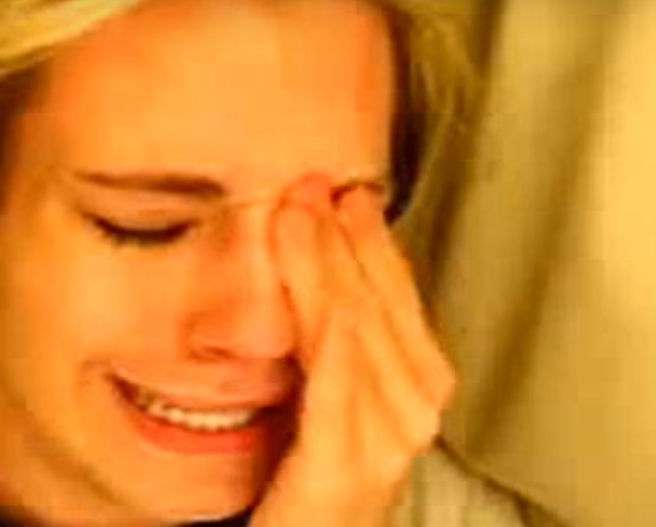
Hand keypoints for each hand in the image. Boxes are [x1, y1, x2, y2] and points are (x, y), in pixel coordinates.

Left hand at [249, 176, 455, 526]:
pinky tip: (310, 284)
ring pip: (355, 330)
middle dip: (343, 239)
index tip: (340, 192)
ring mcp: (386, 440)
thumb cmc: (311, 480)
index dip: (368, 241)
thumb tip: (315, 275)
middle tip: (311, 183)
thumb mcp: (331, 399)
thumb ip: (335, 349)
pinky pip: (336, 381)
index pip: (396, 299)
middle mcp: (412, 411)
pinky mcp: (344, 467)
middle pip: (378, 305)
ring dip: (325, 264)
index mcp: (412, 390)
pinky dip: (325, 325)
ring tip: (297, 212)